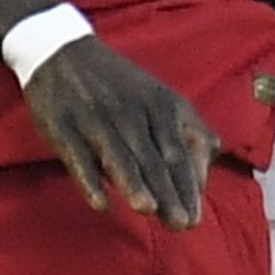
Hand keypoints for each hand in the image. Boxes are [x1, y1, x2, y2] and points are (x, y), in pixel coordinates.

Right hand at [21, 36, 216, 228]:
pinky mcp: (65, 126)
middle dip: (168, 192)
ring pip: (119, 156)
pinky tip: (100, 203)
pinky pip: (79, 157)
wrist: (63, 51)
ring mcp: (97, 118)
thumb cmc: (119, 84)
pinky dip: (90, 180)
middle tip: (181, 223)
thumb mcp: (159, 95)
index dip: (188, 184)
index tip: (196, 216)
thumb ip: (187, 127)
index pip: (179, 151)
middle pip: (153, 157)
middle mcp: (132, 110)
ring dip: (134, 183)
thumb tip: (211, 160)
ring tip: (148, 209)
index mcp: (160, 103)